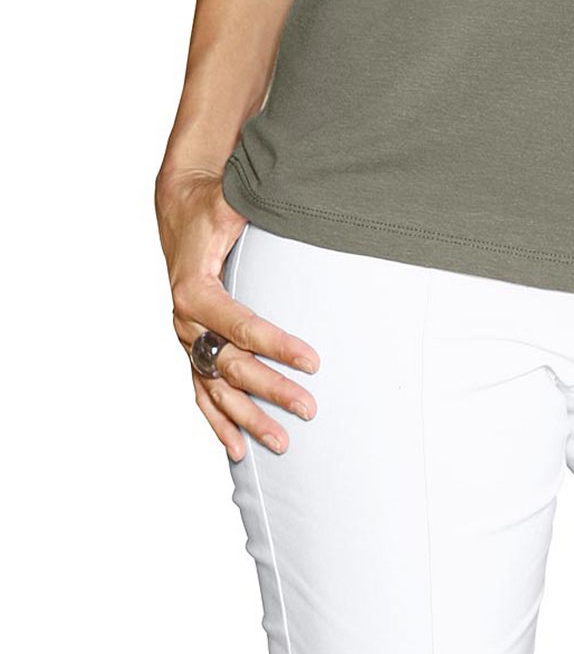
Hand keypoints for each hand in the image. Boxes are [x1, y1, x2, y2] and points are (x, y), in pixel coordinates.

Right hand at [154, 165, 321, 459]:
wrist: (179, 203)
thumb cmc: (210, 203)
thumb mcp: (231, 203)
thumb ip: (256, 210)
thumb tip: (301, 206)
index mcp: (195, 291)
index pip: (243, 327)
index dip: (278, 345)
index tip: (313, 361)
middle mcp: (186, 321)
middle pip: (232, 366)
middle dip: (271, 390)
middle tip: (309, 408)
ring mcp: (187, 338)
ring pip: (217, 389)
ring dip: (248, 419)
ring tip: (282, 444)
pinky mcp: (191, 345)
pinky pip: (201, 392)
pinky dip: (218, 422)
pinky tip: (237, 449)